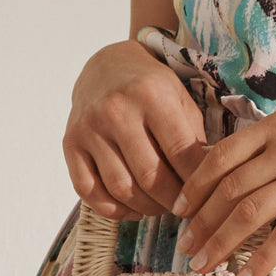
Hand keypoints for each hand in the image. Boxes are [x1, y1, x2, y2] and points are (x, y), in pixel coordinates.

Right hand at [63, 39, 206, 219]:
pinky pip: (88, 191)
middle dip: (171, 201)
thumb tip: (205, 185)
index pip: (180, 153)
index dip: (195, 183)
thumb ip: (194, 139)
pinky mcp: (70, 143)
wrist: (106, 66)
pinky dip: (113, 209)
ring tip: (159, 206)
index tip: (203, 197)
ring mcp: (89, 127)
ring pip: (120, 189)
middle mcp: (116, 109)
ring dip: (145, 208)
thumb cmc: (151, 89)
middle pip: (150, 177)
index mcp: (151, 94)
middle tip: (182, 207)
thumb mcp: (181, 100)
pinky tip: (131, 208)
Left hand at [172, 101, 275, 275]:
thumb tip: (241, 173)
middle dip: (200, 222)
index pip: (221, 156)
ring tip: (202, 266)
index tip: (179, 210)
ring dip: (219, 245)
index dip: (194, 186)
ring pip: (247, 214)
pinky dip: (259, 261)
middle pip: (228, 189)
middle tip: (185, 247)